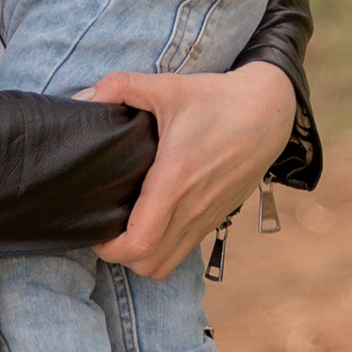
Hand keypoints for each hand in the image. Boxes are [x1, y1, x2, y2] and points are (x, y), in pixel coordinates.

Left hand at [88, 62, 297, 278]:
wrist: (268, 112)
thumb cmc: (217, 100)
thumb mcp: (167, 86)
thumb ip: (120, 86)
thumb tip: (82, 98)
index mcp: (174, 181)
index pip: (138, 242)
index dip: (108, 246)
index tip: (95, 227)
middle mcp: (191, 208)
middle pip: (147, 264)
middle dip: (118, 255)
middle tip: (105, 229)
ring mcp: (206, 217)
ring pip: (166, 265)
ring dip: (141, 257)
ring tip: (127, 230)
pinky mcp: (217, 217)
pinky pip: (184, 251)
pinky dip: (163, 249)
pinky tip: (153, 223)